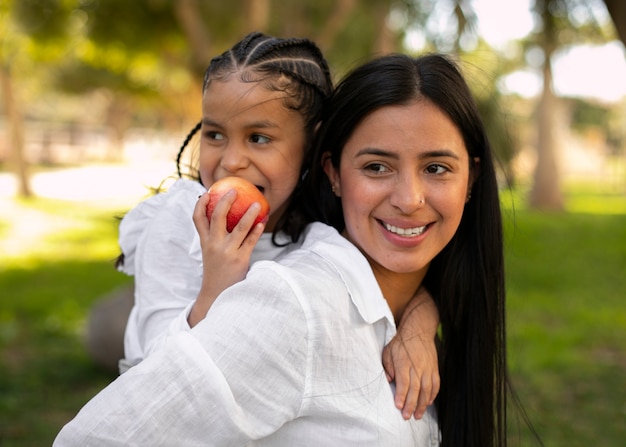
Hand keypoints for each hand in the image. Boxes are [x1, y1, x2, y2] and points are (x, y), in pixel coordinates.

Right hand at [188, 190, 264, 326]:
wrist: (218, 294)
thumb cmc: (217, 270)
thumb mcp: (210, 253)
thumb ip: (214, 237)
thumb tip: (225, 218)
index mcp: (205, 242)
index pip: (197, 219)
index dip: (200, 204)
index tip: (207, 193)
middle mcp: (214, 245)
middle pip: (217, 217)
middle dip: (225, 201)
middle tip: (234, 191)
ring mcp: (227, 252)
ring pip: (238, 228)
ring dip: (249, 214)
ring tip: (257, 203)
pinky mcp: (240, 259)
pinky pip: (251, 241)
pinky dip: (257, 230)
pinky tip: (263, 222)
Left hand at [382, 287, 439, 419]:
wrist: (418, 330)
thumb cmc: (400, 342)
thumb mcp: (388, 351)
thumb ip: (388, 366)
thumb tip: (389, 380)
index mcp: (404, 362)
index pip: (404, 381)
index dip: (401, 395)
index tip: (398, 406)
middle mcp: (417, 366)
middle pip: (416, 389)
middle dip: (411, 404)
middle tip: (407, 416)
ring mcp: (428, 368)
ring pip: (427, 389)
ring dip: (423, 404)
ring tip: (418, 415)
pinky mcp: (434, 368)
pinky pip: (436, 384)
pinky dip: (433, 395)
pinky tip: (428, 403)